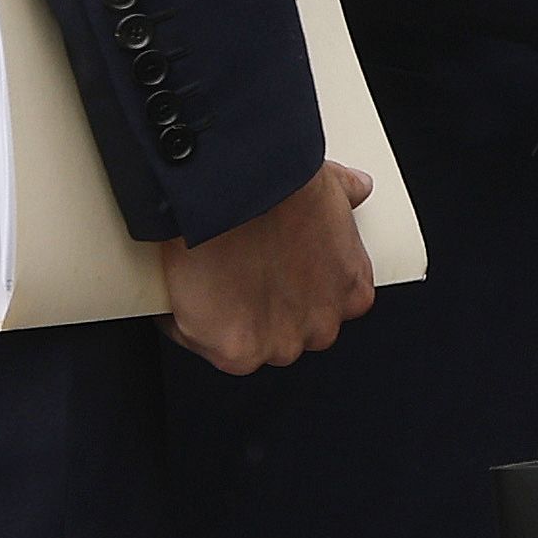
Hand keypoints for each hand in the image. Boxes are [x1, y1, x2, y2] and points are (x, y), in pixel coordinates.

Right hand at [156, 159, 373, 373]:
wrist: (241, 189)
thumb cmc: (283, 187)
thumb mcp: (332, 185)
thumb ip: (347, 193)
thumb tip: (355, 186)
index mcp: (351, 291)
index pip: (324, 306)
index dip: (293, 287)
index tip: (271, 269)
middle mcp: (321, 325)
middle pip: (288, 332)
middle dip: (263, 309)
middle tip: (236, 273)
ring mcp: (279, 344)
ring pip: (247, 344)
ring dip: (227, 320)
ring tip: (206, 279)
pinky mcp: (236, 353)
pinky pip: (201, 342)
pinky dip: (186, 322)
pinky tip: (181, 292)